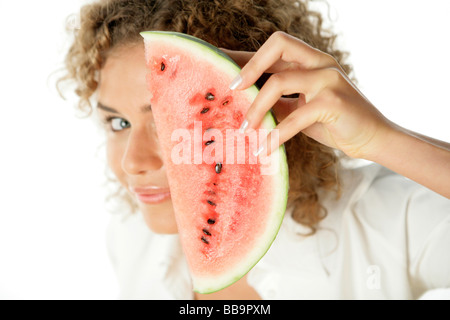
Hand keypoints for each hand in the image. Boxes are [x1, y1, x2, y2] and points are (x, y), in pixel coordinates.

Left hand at [224, 31, 391, 159]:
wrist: (372, 138)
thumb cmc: (333, 123)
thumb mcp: (300, 109)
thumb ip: (278, 102)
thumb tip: (245, 106)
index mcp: (311, 61)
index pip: (275, 48)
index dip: (246, 55)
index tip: (220, 62)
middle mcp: (320, 63)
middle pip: (279, 44)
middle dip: (250, 64)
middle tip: (232, 89)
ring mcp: (328, 79)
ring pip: (280, 82)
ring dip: (257, 108)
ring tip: (245, 129)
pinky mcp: (334, 102)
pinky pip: (296, 116)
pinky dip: (277, 134)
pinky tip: (265, 148)